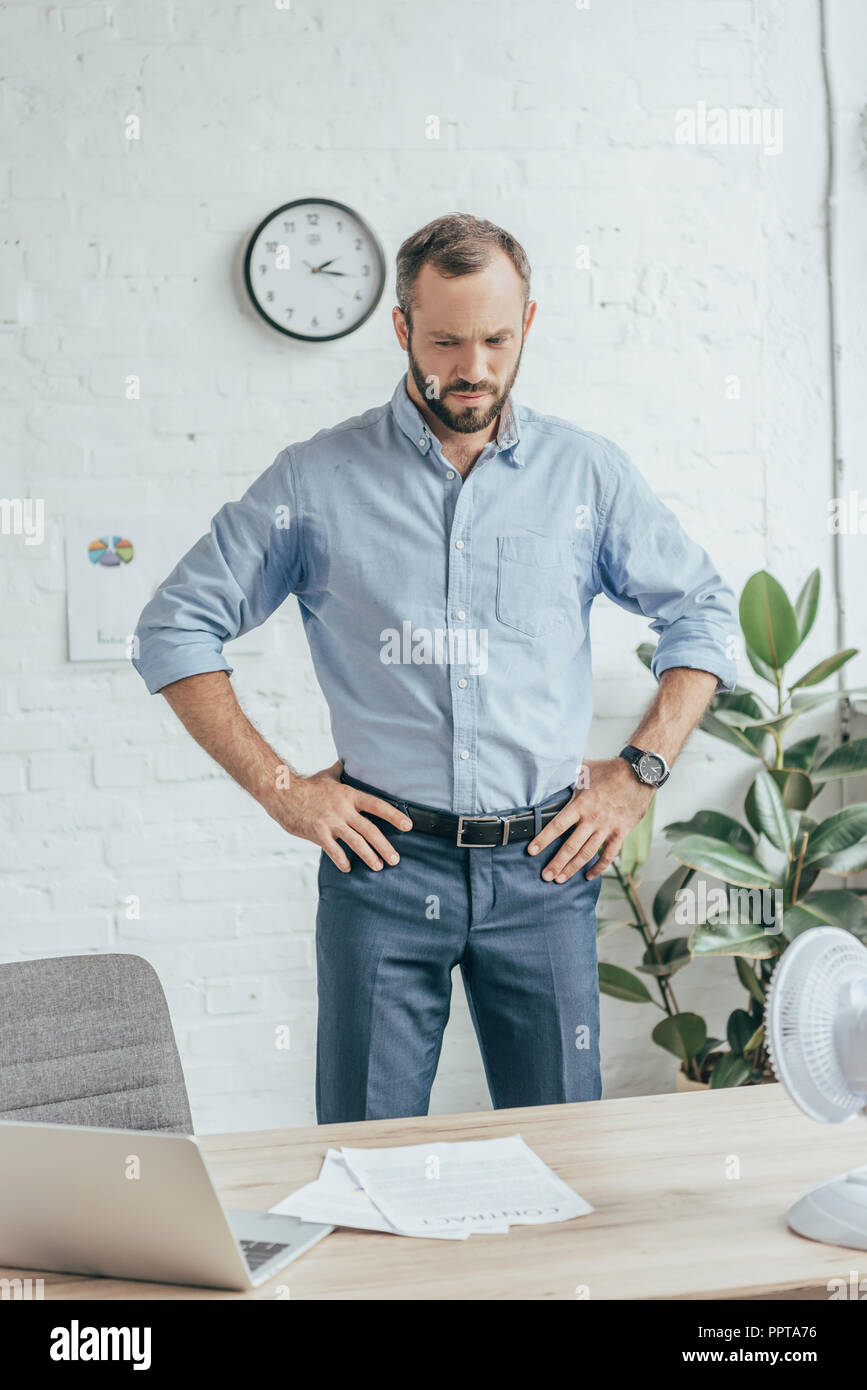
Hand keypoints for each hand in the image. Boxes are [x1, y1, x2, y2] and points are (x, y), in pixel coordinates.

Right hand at [277, 760, 411, 871]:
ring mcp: (330, 823)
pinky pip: (334, 851)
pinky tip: (348, 868)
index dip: (394, 816)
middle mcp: (343, 809)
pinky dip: (342, 861)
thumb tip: (348, 760)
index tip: (408, 826)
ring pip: (356, 843)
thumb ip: (341, 770)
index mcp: (349, 795)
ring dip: (369, 856)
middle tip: (395, 859)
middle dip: (385, 847)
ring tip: (378, 866)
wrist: (282, 793)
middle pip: (370, 830)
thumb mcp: (328, 775)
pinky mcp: (318, 833)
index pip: (377, 805)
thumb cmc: (306, 785)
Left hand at [527, 757, 654, 882]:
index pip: (557, 826)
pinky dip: (599, 867)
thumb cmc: (610, 771)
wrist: (639, 774)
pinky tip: (589, 875)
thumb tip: (551, 768)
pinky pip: (609, 855)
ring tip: (560, 879)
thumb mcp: (584, 769)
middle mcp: (592, 820)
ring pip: (587, 854)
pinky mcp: (620, 833)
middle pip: (571, 846)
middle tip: (546, 876)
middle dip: (556, 863)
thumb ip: (567, 773)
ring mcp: (607, 828)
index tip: (532, 851)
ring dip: (573, 868)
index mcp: (581, 805)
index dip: (543, 840)